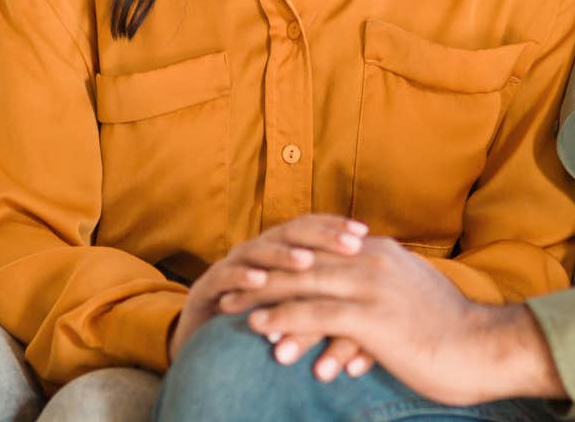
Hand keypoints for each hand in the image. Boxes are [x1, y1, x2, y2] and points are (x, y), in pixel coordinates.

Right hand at [168, 214, 374, 380]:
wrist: (208, 349)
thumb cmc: (263, 324)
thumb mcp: (297, 307)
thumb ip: (324, 294)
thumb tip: (367, 282)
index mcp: (278, 252)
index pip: (310, 229)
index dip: (335, 226)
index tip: (364, 232)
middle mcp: (256, 252)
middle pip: (289, 233)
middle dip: (319, 236)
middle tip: (348, 244)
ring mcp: (231, 267)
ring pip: (259, 251)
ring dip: (282, 255)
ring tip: (306, 261)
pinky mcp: (207, 288)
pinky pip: (224, 277)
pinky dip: (241, 277)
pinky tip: (259, 281)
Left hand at [218, 236, 563, 403]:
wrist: (483, 348)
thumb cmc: (451, 331)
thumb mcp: (413, 295)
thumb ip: (385, 286)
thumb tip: (361, 298)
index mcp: (382, 253)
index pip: (321, 250)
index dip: (286, 261)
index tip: (257, 271)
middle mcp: (373, 261)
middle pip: (305, 262)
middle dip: (265, 274)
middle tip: (232, 287)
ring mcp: (372, 287)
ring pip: (304, 285)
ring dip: (264, 297)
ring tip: (234, 310)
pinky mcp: (372, 316)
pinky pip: (316, 313)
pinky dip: (284, 318)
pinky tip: (262, 328)